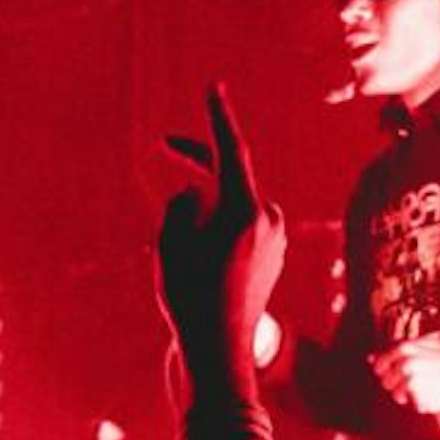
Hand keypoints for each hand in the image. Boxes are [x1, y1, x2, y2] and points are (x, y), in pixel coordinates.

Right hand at [156, 80, 284, 377]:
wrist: (219, 353)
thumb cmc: (191, 298)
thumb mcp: (171, 245)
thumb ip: (181, 205)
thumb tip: (195, 192)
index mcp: (247, 211)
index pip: (231, 151)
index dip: (218, 117)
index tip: (214, 86)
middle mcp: (269, 219)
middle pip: (228, 178)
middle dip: (195, 165)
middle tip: (164, 146)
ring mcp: (275, 239)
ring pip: (230, 206)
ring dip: (201, 212)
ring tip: (177, 253)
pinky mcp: (273, 257)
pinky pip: (239, 228)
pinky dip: (215, 230)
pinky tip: (196, 266)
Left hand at [372, 335, 439, 416]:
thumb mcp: (422, 346)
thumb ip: (394, 353)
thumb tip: (368, 359)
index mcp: (402, 349)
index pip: (378, 368)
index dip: (389, 372)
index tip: (405, 371)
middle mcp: (404, 365)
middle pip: (387, 384)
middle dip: (400, 384)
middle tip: (424, 377)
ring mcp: (412, 383)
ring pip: (399, 397)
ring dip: (412, 394)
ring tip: (432, 383)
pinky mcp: (421, 399)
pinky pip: (415, 405)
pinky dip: (426, 402)